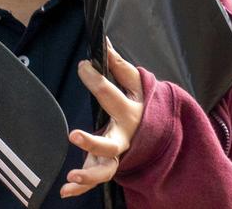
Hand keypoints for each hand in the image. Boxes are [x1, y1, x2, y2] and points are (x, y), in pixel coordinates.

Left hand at [61, 38, 143, 197]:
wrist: (166, 131)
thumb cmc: (143, 101)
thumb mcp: (137, 82)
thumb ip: (118, 65)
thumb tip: (103, 41)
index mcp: (131, 111)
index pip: (110, 94)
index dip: (94, 78)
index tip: (82, 66)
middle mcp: (125, 136)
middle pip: (110, 144)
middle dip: (92, 142)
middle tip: (73, 135)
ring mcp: (118, 154)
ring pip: (106, 169)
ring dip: (89, 174)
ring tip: (73, 174)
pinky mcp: (109, 165)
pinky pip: (96, 179)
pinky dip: (81, 187)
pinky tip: (65, 190)